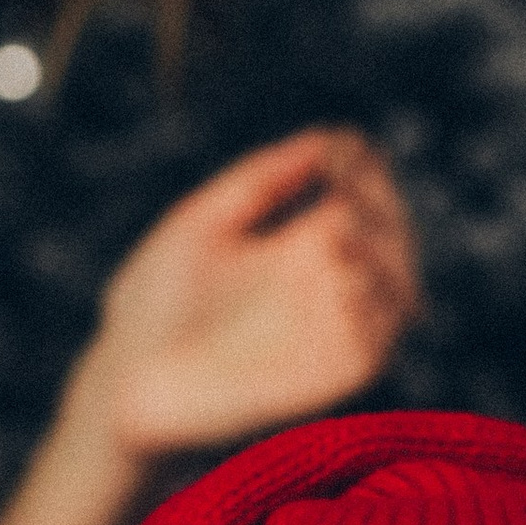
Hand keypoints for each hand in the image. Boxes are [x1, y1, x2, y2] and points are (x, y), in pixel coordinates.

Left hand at [79, 128, 420, 467]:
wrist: (125, 386)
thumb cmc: (151, 307)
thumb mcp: (200, 223)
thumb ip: (259, 180)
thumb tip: (326, 138)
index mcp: (294, 244)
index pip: (362, 195)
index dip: (363, 166)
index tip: (339, 150)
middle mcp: (321, 287)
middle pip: (392, 234)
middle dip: (382, 201)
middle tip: (348, 182)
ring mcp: (328, 332)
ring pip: (400, 286)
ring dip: (386, 249)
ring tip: (342, 224)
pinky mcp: (327, 379)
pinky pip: (377, 345)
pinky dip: (376, 308)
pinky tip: (344, 274)